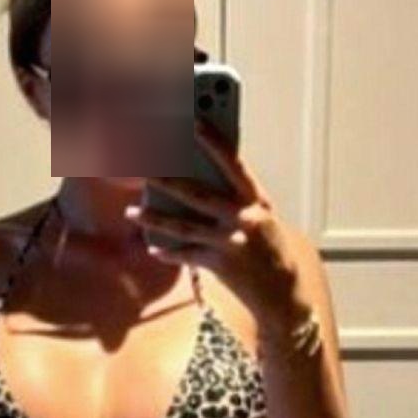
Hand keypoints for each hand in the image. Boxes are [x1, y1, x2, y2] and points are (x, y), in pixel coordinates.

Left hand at [127, 115, 304, 331]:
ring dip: (155, 218)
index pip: (234, 165)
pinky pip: (187, 255)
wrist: (284, 293)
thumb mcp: (262, 219)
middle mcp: (245, 219)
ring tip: (133, 212)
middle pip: (198, 194)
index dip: (215, 143)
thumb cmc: (270, 251)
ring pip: (184, 226)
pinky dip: (168, 251)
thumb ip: (237, 200)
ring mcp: (232, 243)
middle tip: (144, 170)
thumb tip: (197, 182)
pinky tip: (153, 246)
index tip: (195, 123)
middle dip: (167, 181)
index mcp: (258, 202)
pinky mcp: (221, 265)